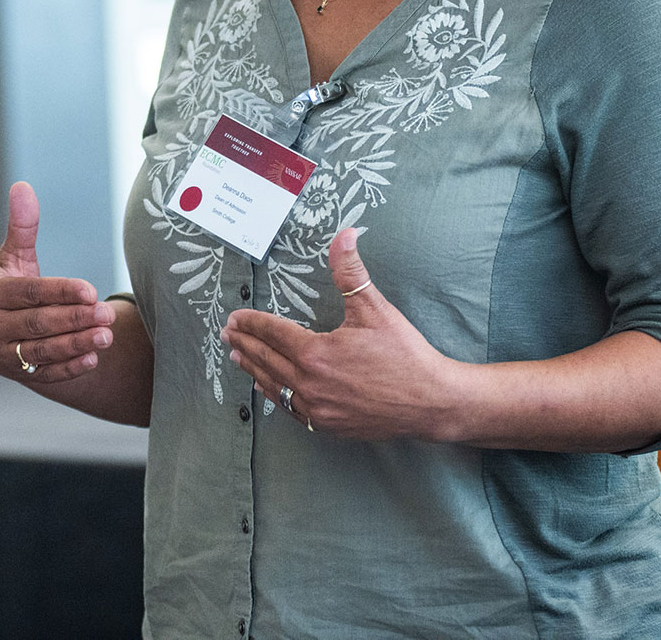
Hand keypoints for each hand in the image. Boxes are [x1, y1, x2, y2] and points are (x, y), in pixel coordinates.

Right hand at [0, 182, 115, 382]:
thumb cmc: (10, 287)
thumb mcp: (14, 258)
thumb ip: (22, 227)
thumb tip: (22, 186)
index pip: (29, 293)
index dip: (60, 291)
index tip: (91, 290)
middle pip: (37, 324)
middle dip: (75, 319)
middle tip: (108, 313)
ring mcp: (2, 355)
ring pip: (42, 352)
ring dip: (76, 344)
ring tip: (106, 335)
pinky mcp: (17, 375)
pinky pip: (45, 374)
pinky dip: (69, 368)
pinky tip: (94, 358)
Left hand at [222, 229, 458, 440]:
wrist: (432, 402)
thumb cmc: (405, 354)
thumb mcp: (375, 309)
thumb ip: (351, 272)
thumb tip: (344, 234)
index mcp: (316, 354)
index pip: (273, 334)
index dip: (253, 323)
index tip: (236, 316)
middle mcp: (310, 384)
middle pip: (267, 359)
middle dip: (246, 343)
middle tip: (228, 332)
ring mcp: (318, 409)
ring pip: (275, 386)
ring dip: (254, 369)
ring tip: (237, 356)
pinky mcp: (328, 426)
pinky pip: (291, 409)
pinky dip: (275, 394)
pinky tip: (268, 388)